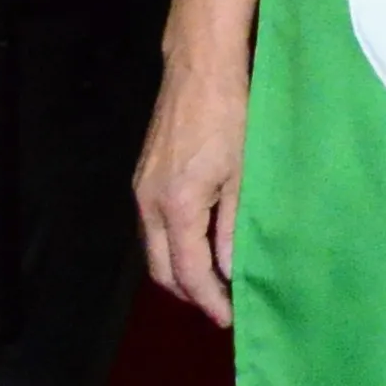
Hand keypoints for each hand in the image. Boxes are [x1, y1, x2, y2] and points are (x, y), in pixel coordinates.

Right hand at [133, 62, 248, 326]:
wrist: (201, 68)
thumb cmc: (231, 114)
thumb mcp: (244, 173)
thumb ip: (234, 225)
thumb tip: (232, 270)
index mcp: (177, 206)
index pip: (187, 271)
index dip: (208, 299)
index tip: (229, 317)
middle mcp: (149, 203)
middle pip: (161, 269)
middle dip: (189, 292)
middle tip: (220, 305)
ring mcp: (141, 189)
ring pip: (154, 249)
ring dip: (179, 269)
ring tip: (214, 279)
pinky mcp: (142, 176)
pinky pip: (153, 227)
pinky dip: (173, 244)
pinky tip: (198, 242)